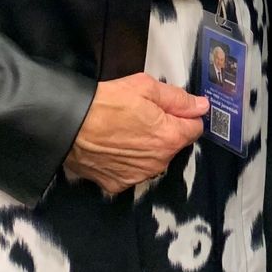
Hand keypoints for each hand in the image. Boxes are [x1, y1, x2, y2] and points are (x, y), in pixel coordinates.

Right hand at [64, 73, 207, 195]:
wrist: (69, 124)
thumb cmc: (107, 103)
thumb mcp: (146, 88)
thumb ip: (178, 98)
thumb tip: (202, 106)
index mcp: (170, 138)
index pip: (195, 128)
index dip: (184, 115)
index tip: (171, 108)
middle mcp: (158, 163)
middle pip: (173, 144)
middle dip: (164, 130)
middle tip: (142, 115)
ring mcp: (137, 176)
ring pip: (153, 159)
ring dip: (146, 147)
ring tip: (125, 130)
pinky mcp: (117, 184)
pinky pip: (132, 171)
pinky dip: (127, 161)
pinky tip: (113, 146)